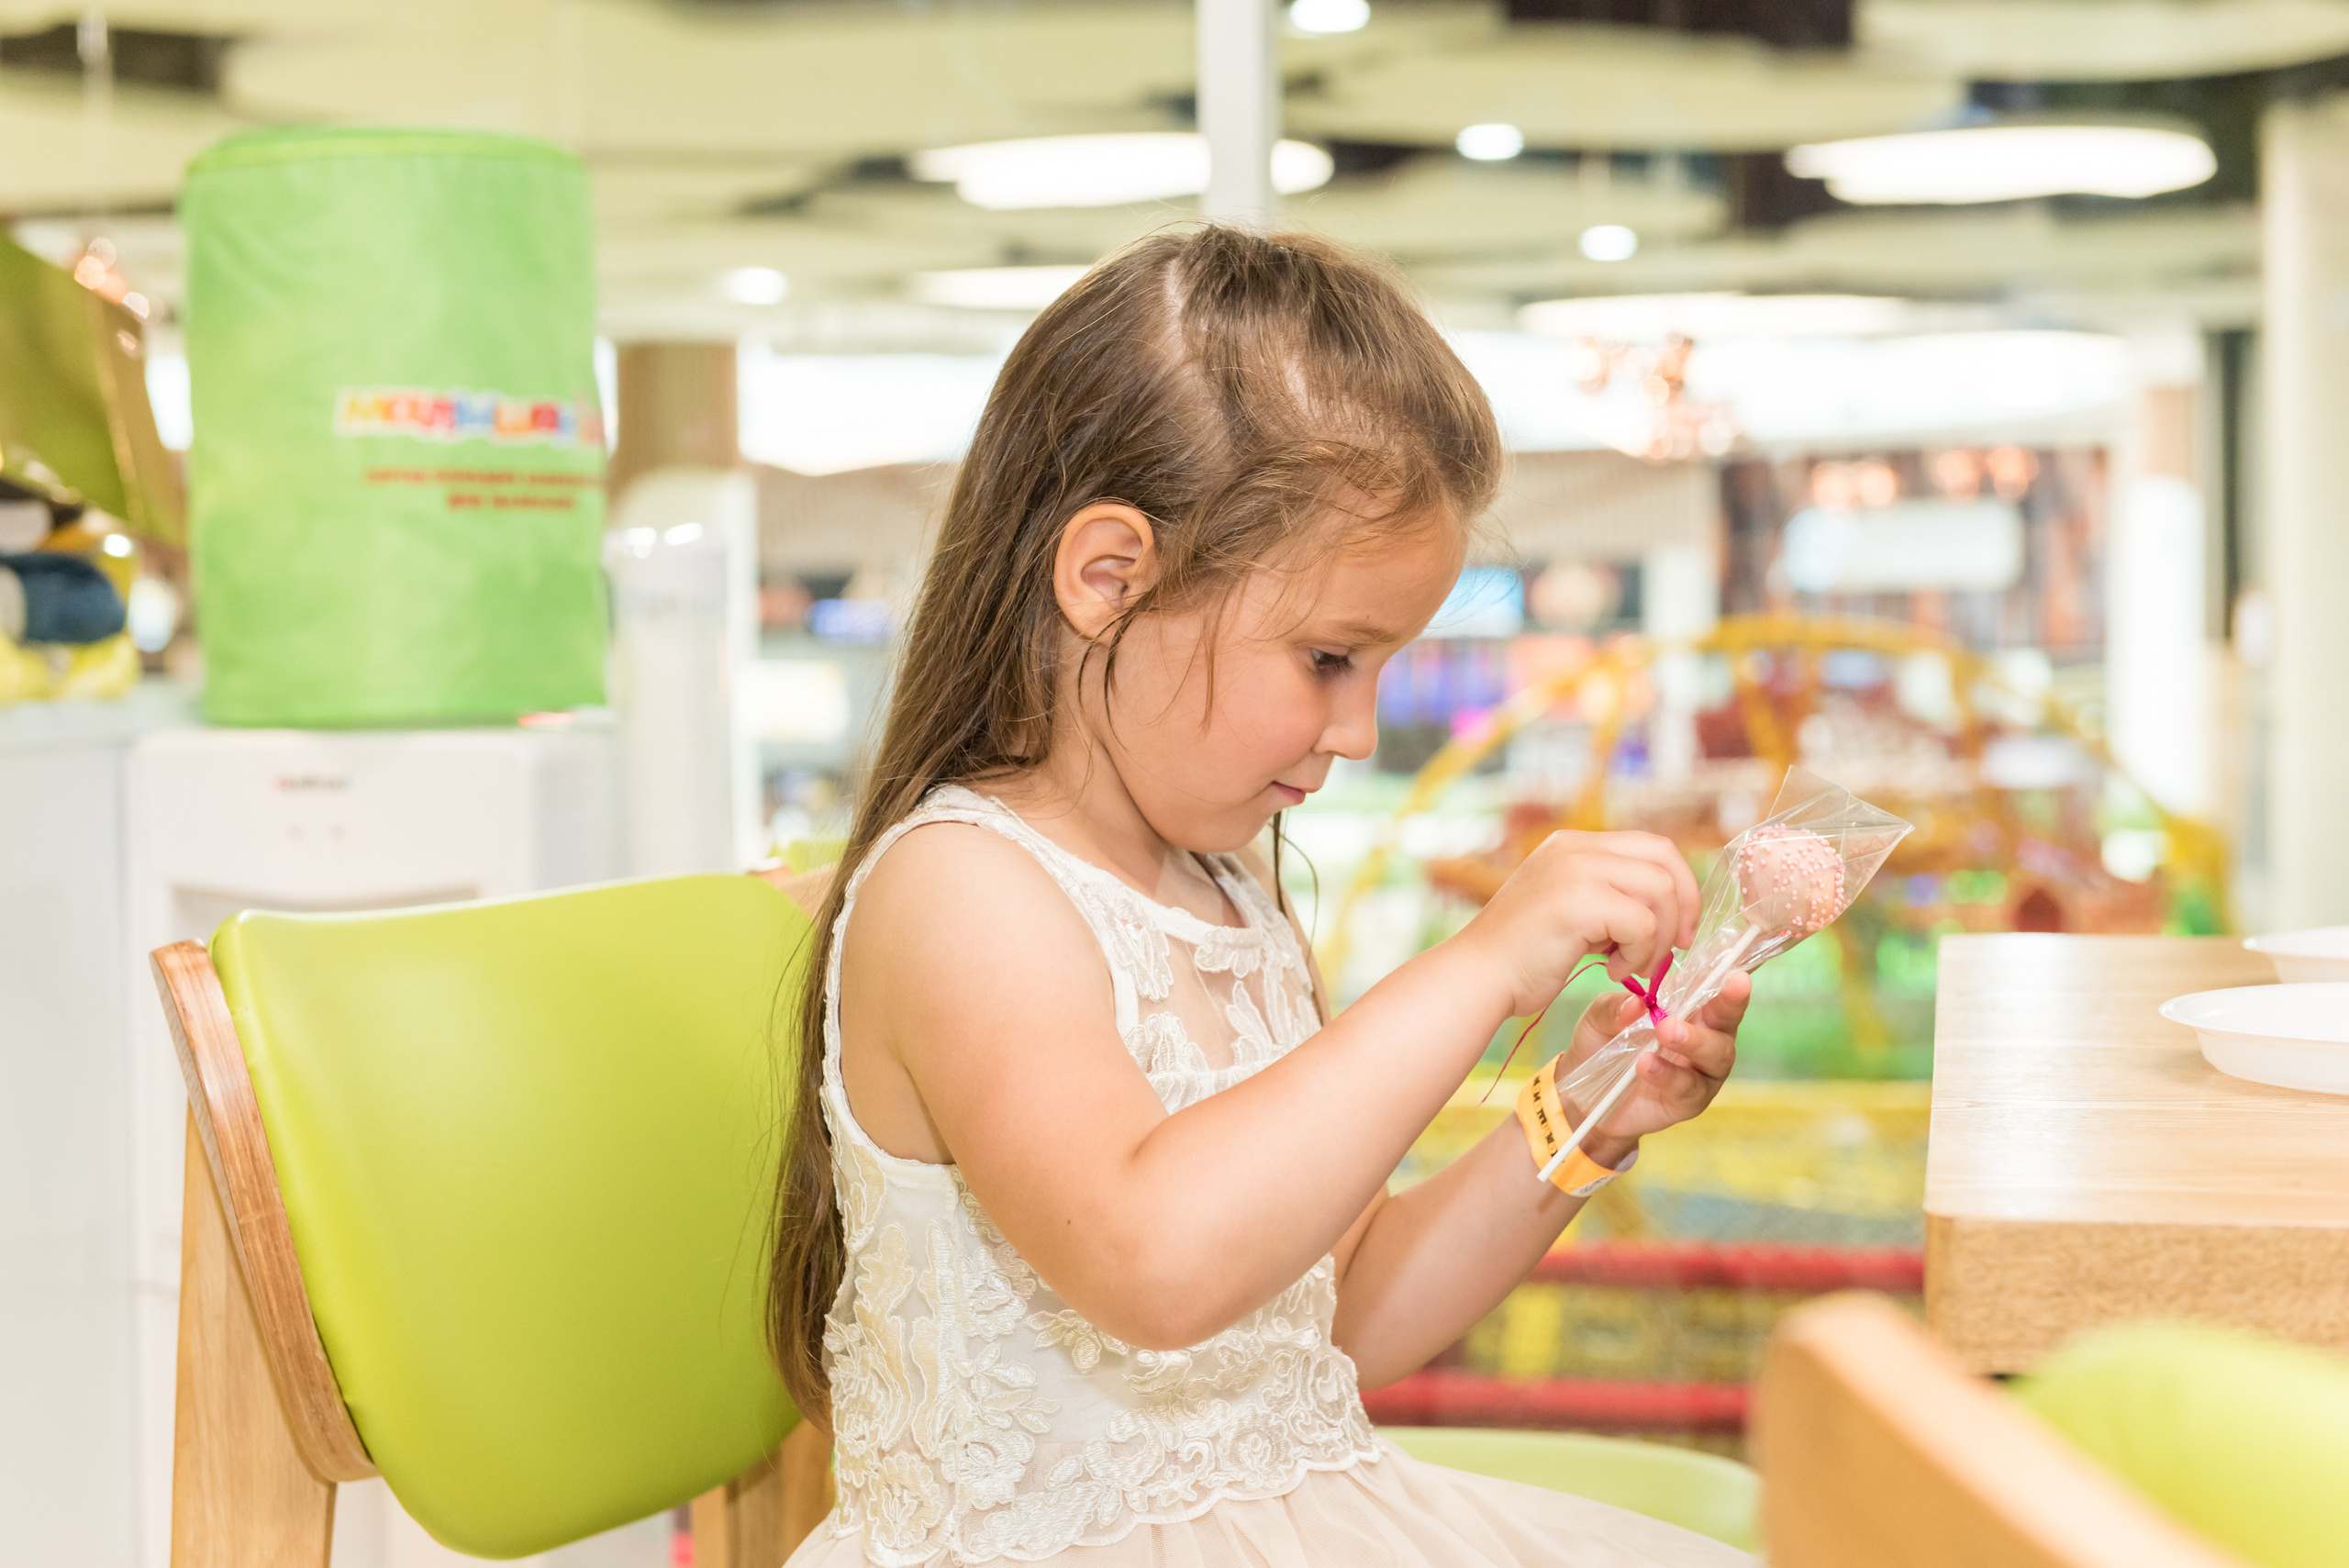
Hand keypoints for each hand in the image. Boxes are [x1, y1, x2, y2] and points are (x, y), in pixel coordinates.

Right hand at [1455, 830, 1700, 1018]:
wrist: (1478, 978)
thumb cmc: (1522, 958)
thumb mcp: (1569, 910)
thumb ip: (1607, 896)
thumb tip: (1665, 908)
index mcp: (1573, 845)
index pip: (1652, 846)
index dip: (1680, 885)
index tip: (1680, 928)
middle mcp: (1575, 847)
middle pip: (1664, 857)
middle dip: (1683, 906)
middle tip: (1677, 947)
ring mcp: (1576, 869)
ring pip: (1660, 890)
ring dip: (1658, 937)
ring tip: (1630, 964)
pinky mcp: (1580, 901)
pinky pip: (1643, 923)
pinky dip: (1639, 954)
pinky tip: (1610, 970)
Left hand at [1557, 971, 1748, 1167]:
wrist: (1583, 1095)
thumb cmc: (1601, 1044)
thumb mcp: (1598, 1019)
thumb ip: (1614, 1007)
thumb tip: (1636, 1002)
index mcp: (1689, 1007)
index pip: (1716, 986)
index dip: (1732, 977)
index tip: (1739, 969)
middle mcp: (1705, 1035)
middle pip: (1727, 1019)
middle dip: (1727, 1003)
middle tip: (1719, 986)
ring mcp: (1702, 1070)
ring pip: (1717, 1054)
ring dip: (1695, 1040)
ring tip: (1665, 1031)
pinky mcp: (1691, 1101)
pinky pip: (1689, 1087)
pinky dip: (1669, 1075)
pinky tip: (1647, 1065)